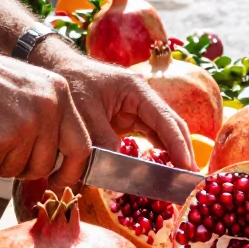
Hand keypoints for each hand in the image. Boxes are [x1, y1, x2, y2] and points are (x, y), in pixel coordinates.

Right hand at [0, 45, 90, 191]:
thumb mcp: (32, 85)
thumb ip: (50, 116)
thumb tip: (61, 155)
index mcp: (60, 95)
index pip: (81, 146)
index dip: (72, 171)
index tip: (61, 181)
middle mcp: (47, 109)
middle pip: (46, 164)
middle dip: (26, 168)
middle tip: (6, 152)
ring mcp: (24, 124)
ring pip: (18, 170)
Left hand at [34, 40, 195, 170]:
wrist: (58, 68)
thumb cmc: (71, 83)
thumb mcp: (84, 112)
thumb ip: (102, 139)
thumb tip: (117, 169)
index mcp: (137, 90)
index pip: (165, 120)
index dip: (177, 145)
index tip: (185, 168)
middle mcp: (143, 98)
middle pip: (171, 126)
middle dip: (182, 151)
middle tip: (190, 179)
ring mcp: (137, 108)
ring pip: (162, 132)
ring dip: (172, 153)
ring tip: (180, 178)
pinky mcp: (128, 118)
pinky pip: (148, 136)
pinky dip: (156, 151)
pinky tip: (162, 168)